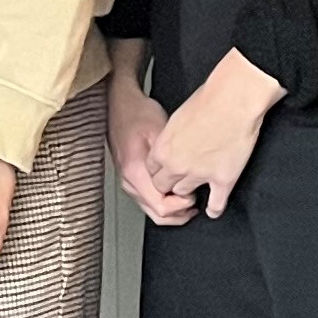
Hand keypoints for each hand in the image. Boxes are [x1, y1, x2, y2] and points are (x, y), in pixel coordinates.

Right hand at [108, 53, 193, 227]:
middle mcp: (130, 182)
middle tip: (198, 201)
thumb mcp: (160, 132)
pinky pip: (149, 200)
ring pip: (153, 210)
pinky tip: (177, 192)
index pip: (161, 206)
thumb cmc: (137, 113)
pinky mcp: (131, 179)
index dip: (183, 205)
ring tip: (191, 199)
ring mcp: (129, 182)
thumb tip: (189, 180)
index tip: (196, 194)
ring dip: (174, 209)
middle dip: (181, 212)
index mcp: (136, 172)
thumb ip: (171, 159)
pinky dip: (165, 202)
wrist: (119, 103)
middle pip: (157, 214)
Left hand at [141, 50, 280, 219]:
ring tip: (196, 190)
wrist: (234, 99)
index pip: (151, 171)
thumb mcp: (178, 117)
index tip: (167, 170)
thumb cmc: (209, 100)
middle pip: (164, 187)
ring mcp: (200, 174)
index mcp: (163, 148)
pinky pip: (216, 204)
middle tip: (179, 181)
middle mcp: (177, 165)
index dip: (160, 170)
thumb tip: (176, 144)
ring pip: (186, 195)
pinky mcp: (223, 179)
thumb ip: (172, 137)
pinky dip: (214, 208)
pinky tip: (213, 208)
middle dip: (170, 184)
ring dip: (190, 192)